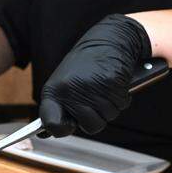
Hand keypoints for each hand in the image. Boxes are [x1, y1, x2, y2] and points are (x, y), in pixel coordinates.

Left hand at [39, 14, 151, 136]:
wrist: (107, 40)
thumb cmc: (85, 64)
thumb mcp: (64, 83)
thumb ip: (61, 106)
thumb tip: (50, 132)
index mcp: (55, 90)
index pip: (51, 123)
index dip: (60, 130)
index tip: (67, 125)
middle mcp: (71, 91)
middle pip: (89, 126)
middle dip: (96, 117)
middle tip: (94, 100)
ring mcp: (92, 88)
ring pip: (108, 117)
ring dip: (110, 106)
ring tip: (103, 88)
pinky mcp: (112, 84)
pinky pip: (121, 105)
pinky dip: (121, 98)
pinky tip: (114, 84)